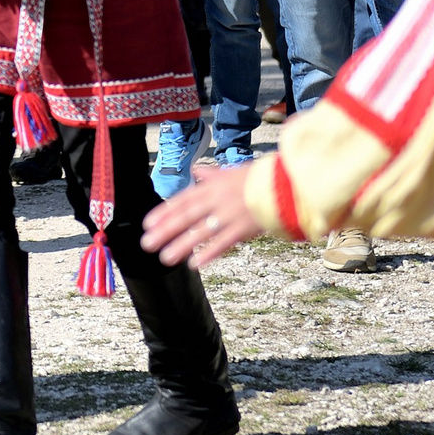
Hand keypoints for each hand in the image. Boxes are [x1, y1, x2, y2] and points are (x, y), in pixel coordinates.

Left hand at [139, 166, 260, 271]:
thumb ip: (211, 174)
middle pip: (186, 217)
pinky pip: (224, 242)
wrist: (286, 183)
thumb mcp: (231, 172)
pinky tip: (195, 264)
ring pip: (201, 231)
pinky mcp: (244, 227)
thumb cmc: (259, 178)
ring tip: (165, 258)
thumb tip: (196, 170)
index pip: (182, 200)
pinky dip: (210, 252)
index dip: (164, 212)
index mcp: (212, 187)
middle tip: (147, 244)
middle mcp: (217, 200)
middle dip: (165, 230)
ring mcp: (230, 214)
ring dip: (182, 245)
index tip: (147, 224)